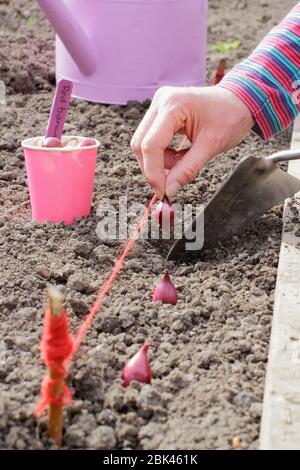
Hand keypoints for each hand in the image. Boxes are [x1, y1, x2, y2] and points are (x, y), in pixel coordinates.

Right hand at [130, 86, 253, 198]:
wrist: (240, 100)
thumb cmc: (230, 117)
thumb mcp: (211, 146)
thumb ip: (187, 169)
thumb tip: (169, 191)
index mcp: (173, 105)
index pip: (151, 145)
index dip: (153, 172)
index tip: (162, 192)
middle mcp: (160, 102)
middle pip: (141, 144)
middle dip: (153, 168)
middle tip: (168, 186)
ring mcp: (158, 106)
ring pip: (144, 144)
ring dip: (160, 162)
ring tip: (183, 162)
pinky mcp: (160, 113)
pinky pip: (151, 140)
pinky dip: (163, 154)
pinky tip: (180, 154)